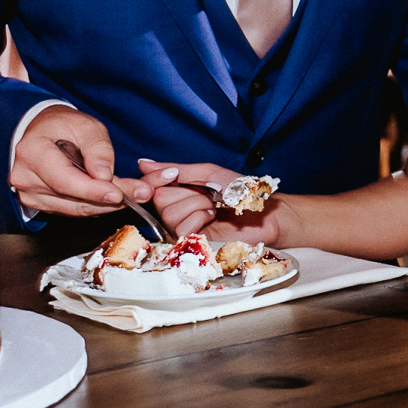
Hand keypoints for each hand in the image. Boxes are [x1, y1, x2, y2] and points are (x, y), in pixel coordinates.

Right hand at [12, 107, 142, 216]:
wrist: (43, 132)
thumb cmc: (61, 125)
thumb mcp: (85, 125)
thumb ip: (97, 148)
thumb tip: (103, 175)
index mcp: (32, 153)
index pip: (64, 181)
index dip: (93, 191)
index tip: (119, 194)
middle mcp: (26, 178)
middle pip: (72, 199)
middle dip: (110, 199)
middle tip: (142, 193)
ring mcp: (31, 195)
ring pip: (76, 209)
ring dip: (107, 204)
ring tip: (135, 193)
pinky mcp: (40, 204)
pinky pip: (73, 210)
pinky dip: (96, 205)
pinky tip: (114, 196)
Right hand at [138, 158, 293, 246]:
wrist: (265, 214)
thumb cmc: (242, 193)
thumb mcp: (208, 173)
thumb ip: (178, 170)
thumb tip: (143, 163)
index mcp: (178, 192)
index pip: (149, 186)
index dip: (154, 179)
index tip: (172, 174)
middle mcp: (176, 210)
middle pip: (158, 199)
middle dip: (186, 192)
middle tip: (208, 194)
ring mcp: (182, 228)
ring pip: (169, 214)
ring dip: (196, 205)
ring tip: (213, 206)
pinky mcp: (191, 244)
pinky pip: (181, 228)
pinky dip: (199, 219)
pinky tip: (213, 219)